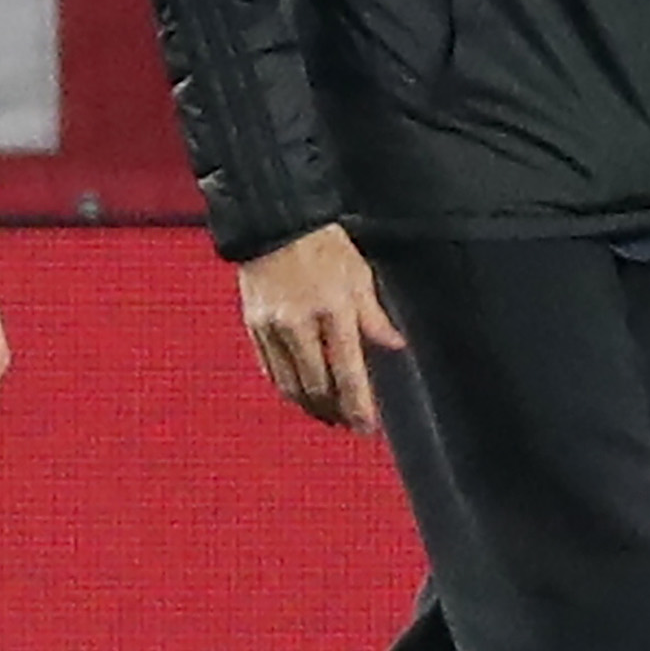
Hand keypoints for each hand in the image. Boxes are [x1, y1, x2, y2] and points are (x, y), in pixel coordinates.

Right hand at [233, 224, 408, 432]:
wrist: (274, 223)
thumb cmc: (321, 244)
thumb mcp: (358, 274)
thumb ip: (374, 316)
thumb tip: (395, 345)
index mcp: (333, 309)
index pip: (348, 372)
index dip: (357, 406)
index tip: (366, 427)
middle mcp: (300, 323)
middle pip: (317, 387)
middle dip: (334, 412)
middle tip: (348, 423)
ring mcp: (273, 327)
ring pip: (290, 385)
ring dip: (309, 406)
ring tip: (326, 414)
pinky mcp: (254, 326)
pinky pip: (270, 370)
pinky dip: (286, 387)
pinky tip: (299, 392)